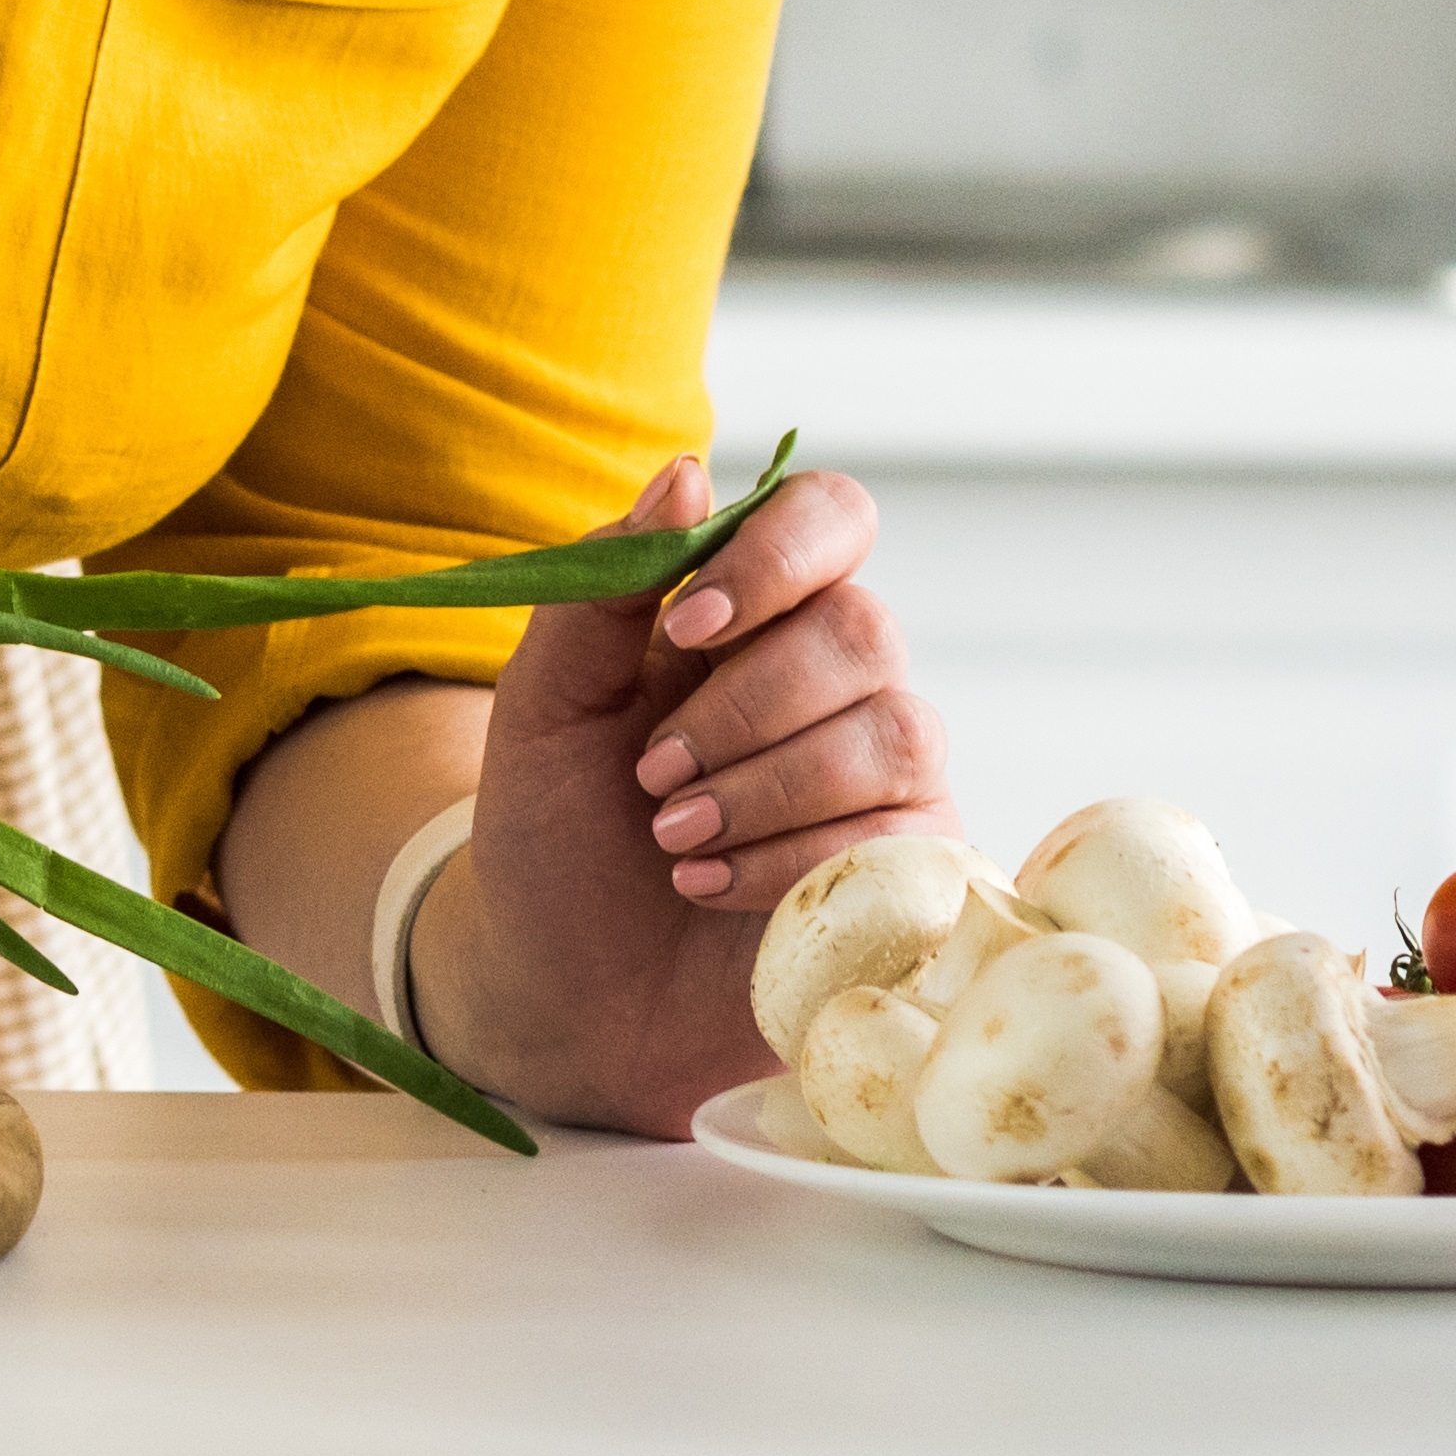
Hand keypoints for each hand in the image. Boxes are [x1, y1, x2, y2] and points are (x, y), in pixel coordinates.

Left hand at [413, 452, 949, 1132]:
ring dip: (766, 788)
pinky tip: (710, 887)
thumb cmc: (556, 830)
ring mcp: (884, 773)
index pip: (829, 516)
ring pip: (896, 732)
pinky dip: (789, 862)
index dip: (777, 557)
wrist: (560, 983)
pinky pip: (902, 833)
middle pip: (863, 631)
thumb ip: (602, 587)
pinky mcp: (910, 867)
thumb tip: (686, 472)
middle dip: (744, 708)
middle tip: (652, 775)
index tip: (686, 624)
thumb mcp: (545, 702)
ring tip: (672, 841)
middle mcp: (834, 678)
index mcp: (751, 611)